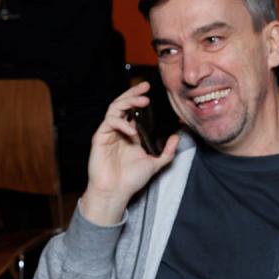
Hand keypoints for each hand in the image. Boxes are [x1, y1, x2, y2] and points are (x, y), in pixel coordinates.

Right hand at [80, 81, 180, 226]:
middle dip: (133, 93)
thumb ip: (167, 151)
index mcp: (132, 134)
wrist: (116, 191)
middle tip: (145, 87)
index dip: (141, 99)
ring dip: (127, 102)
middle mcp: (120, 130)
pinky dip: (120, 122)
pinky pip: (109, 122)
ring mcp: (109, 133)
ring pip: (114, 109)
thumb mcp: (156, 163)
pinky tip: (131, 130)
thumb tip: (178, 136)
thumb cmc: (132, 179)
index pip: (135, 111)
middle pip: (123, 105)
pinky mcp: (100, 137)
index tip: (152, 91)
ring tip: (141, 101)